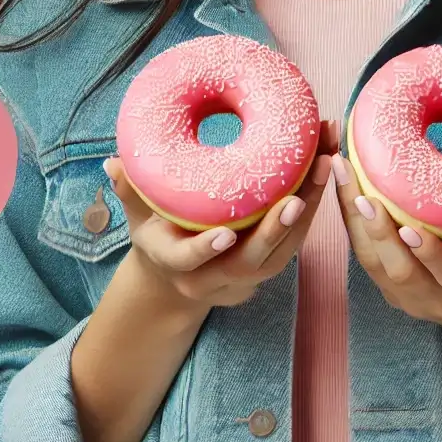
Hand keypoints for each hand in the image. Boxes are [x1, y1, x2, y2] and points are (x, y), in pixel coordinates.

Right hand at [104, 118, 338, 311]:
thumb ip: (131, 192)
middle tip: (298, 195)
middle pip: (253, 260)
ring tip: (327, 162)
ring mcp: (248, 276)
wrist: (177, 278)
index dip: (205, 250)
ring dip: (310, 206)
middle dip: (277, 228)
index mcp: (177, 264)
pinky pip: (299, 237)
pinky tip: (328, 163)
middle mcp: (216, 277)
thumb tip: (113, 163)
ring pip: (286, 250)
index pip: (190, 261)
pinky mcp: (272, 264)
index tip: (223, 235)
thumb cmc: (157, 236)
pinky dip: (316, 202)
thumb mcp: (138, 217)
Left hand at [335, 147, 441, 333]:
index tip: (411, 229)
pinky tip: (339, 185)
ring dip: (351, 220)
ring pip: (370, 261)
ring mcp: (403, 297)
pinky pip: (361, 255)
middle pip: (396, 269)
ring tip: (340, 174)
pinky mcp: (384, 289)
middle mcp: (430, 297)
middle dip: (375, 230)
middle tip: (359, 190)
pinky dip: (348, 222)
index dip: (428, 254)